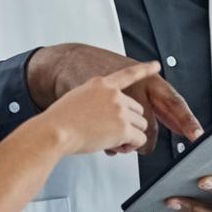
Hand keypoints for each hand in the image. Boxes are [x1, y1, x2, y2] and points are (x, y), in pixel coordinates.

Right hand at [27, 43, 204, 153]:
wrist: (55, 131)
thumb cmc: (60, 120)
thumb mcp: (77, 98)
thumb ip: (96, 100)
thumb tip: (108, 118)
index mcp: (101, 84)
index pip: (128, 73)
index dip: (144, 69)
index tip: (155, 65)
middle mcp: (114, 94)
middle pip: (137, 110)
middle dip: (129, 124)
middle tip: (114, 135)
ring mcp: (120, 110)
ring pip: (141, 126)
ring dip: (130, 137)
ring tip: (112, 141)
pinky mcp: (123, 127)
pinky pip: (140, 140)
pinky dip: (131, 146)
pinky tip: (117, 146)